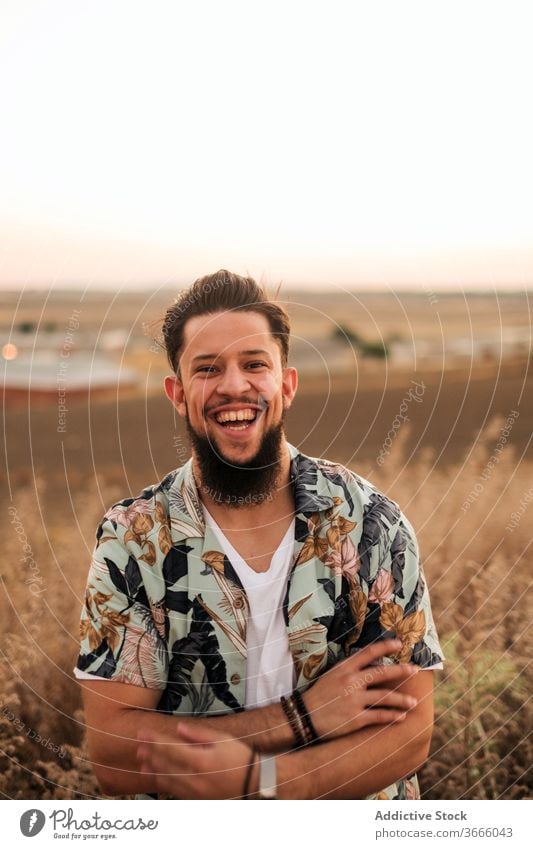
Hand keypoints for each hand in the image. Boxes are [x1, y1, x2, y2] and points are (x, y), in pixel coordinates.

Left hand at [136, 722, 254, 798]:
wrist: (254, 782)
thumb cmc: (240, 757)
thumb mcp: (222, 739)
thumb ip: (198, 734)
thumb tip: (179, 728)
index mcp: (200, 760)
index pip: (170, 748)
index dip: (154, 740)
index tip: (143, 732)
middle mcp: (194, 778)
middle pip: (165, 764)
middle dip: (150, 753)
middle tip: (138, 745)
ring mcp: (194, 792)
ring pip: (167, 780)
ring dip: (153, 769)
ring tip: (142, 762)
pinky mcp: (197, 799)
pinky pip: (175, 791)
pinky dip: (163, 783)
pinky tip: (157, 777)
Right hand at [303, 639, 419, 739]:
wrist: (304, 716)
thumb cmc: (319, 695)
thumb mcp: (332, 675)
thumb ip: (350, 670)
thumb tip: (372, 664)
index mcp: (344, 668)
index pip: (368, 652)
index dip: (385, 646)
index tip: (398, 643)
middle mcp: (351, 681)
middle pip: (381, 673)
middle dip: (401, 671)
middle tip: (415, 669)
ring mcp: (354, 700)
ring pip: (384, 697)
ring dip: (401, 699)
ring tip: (413, 701)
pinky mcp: (355, 718)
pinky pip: (379, 716)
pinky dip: (392, 716)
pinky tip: (402, 717)